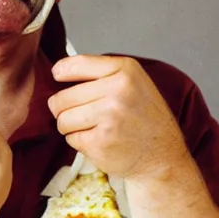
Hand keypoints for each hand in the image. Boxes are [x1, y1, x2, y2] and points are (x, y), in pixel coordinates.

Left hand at [47, 55, 188, 181]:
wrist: (161, 152)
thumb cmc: (144, 116)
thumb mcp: (134, 81)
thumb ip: (102, 73)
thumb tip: (61, 70)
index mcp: (125, 70)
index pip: (76, 65)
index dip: (60, 72)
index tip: (57, 75)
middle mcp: (118, 90)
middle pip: (62, 98)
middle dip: (64, 108)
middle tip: (80, 113)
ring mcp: (109, 117)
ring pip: (63, 120)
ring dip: (70, 127)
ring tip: (91, 127)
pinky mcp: (100, 142)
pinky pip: (71, 139)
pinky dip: (80, 141)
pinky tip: (98, 139)